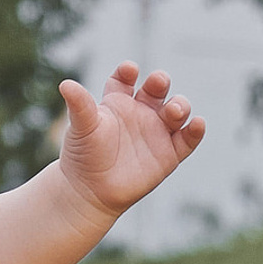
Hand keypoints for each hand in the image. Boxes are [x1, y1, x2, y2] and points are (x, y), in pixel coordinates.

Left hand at [57, 60, 204, 215]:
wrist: (88, 192)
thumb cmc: (83, 157)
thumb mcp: (81, 128)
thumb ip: (79, 105)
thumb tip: (64, 84)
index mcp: (118, 102)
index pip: (126, 79)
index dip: (128, 72)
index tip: (128, 70)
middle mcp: (141, 112)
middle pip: (157, 89)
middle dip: (160, 82)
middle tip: (157, 83)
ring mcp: (157, 131)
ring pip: (176, 111)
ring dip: (180, 106)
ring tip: (173, 110)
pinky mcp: (170, 153)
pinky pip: (188, 138)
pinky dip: (196, 131)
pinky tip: (197, 124)